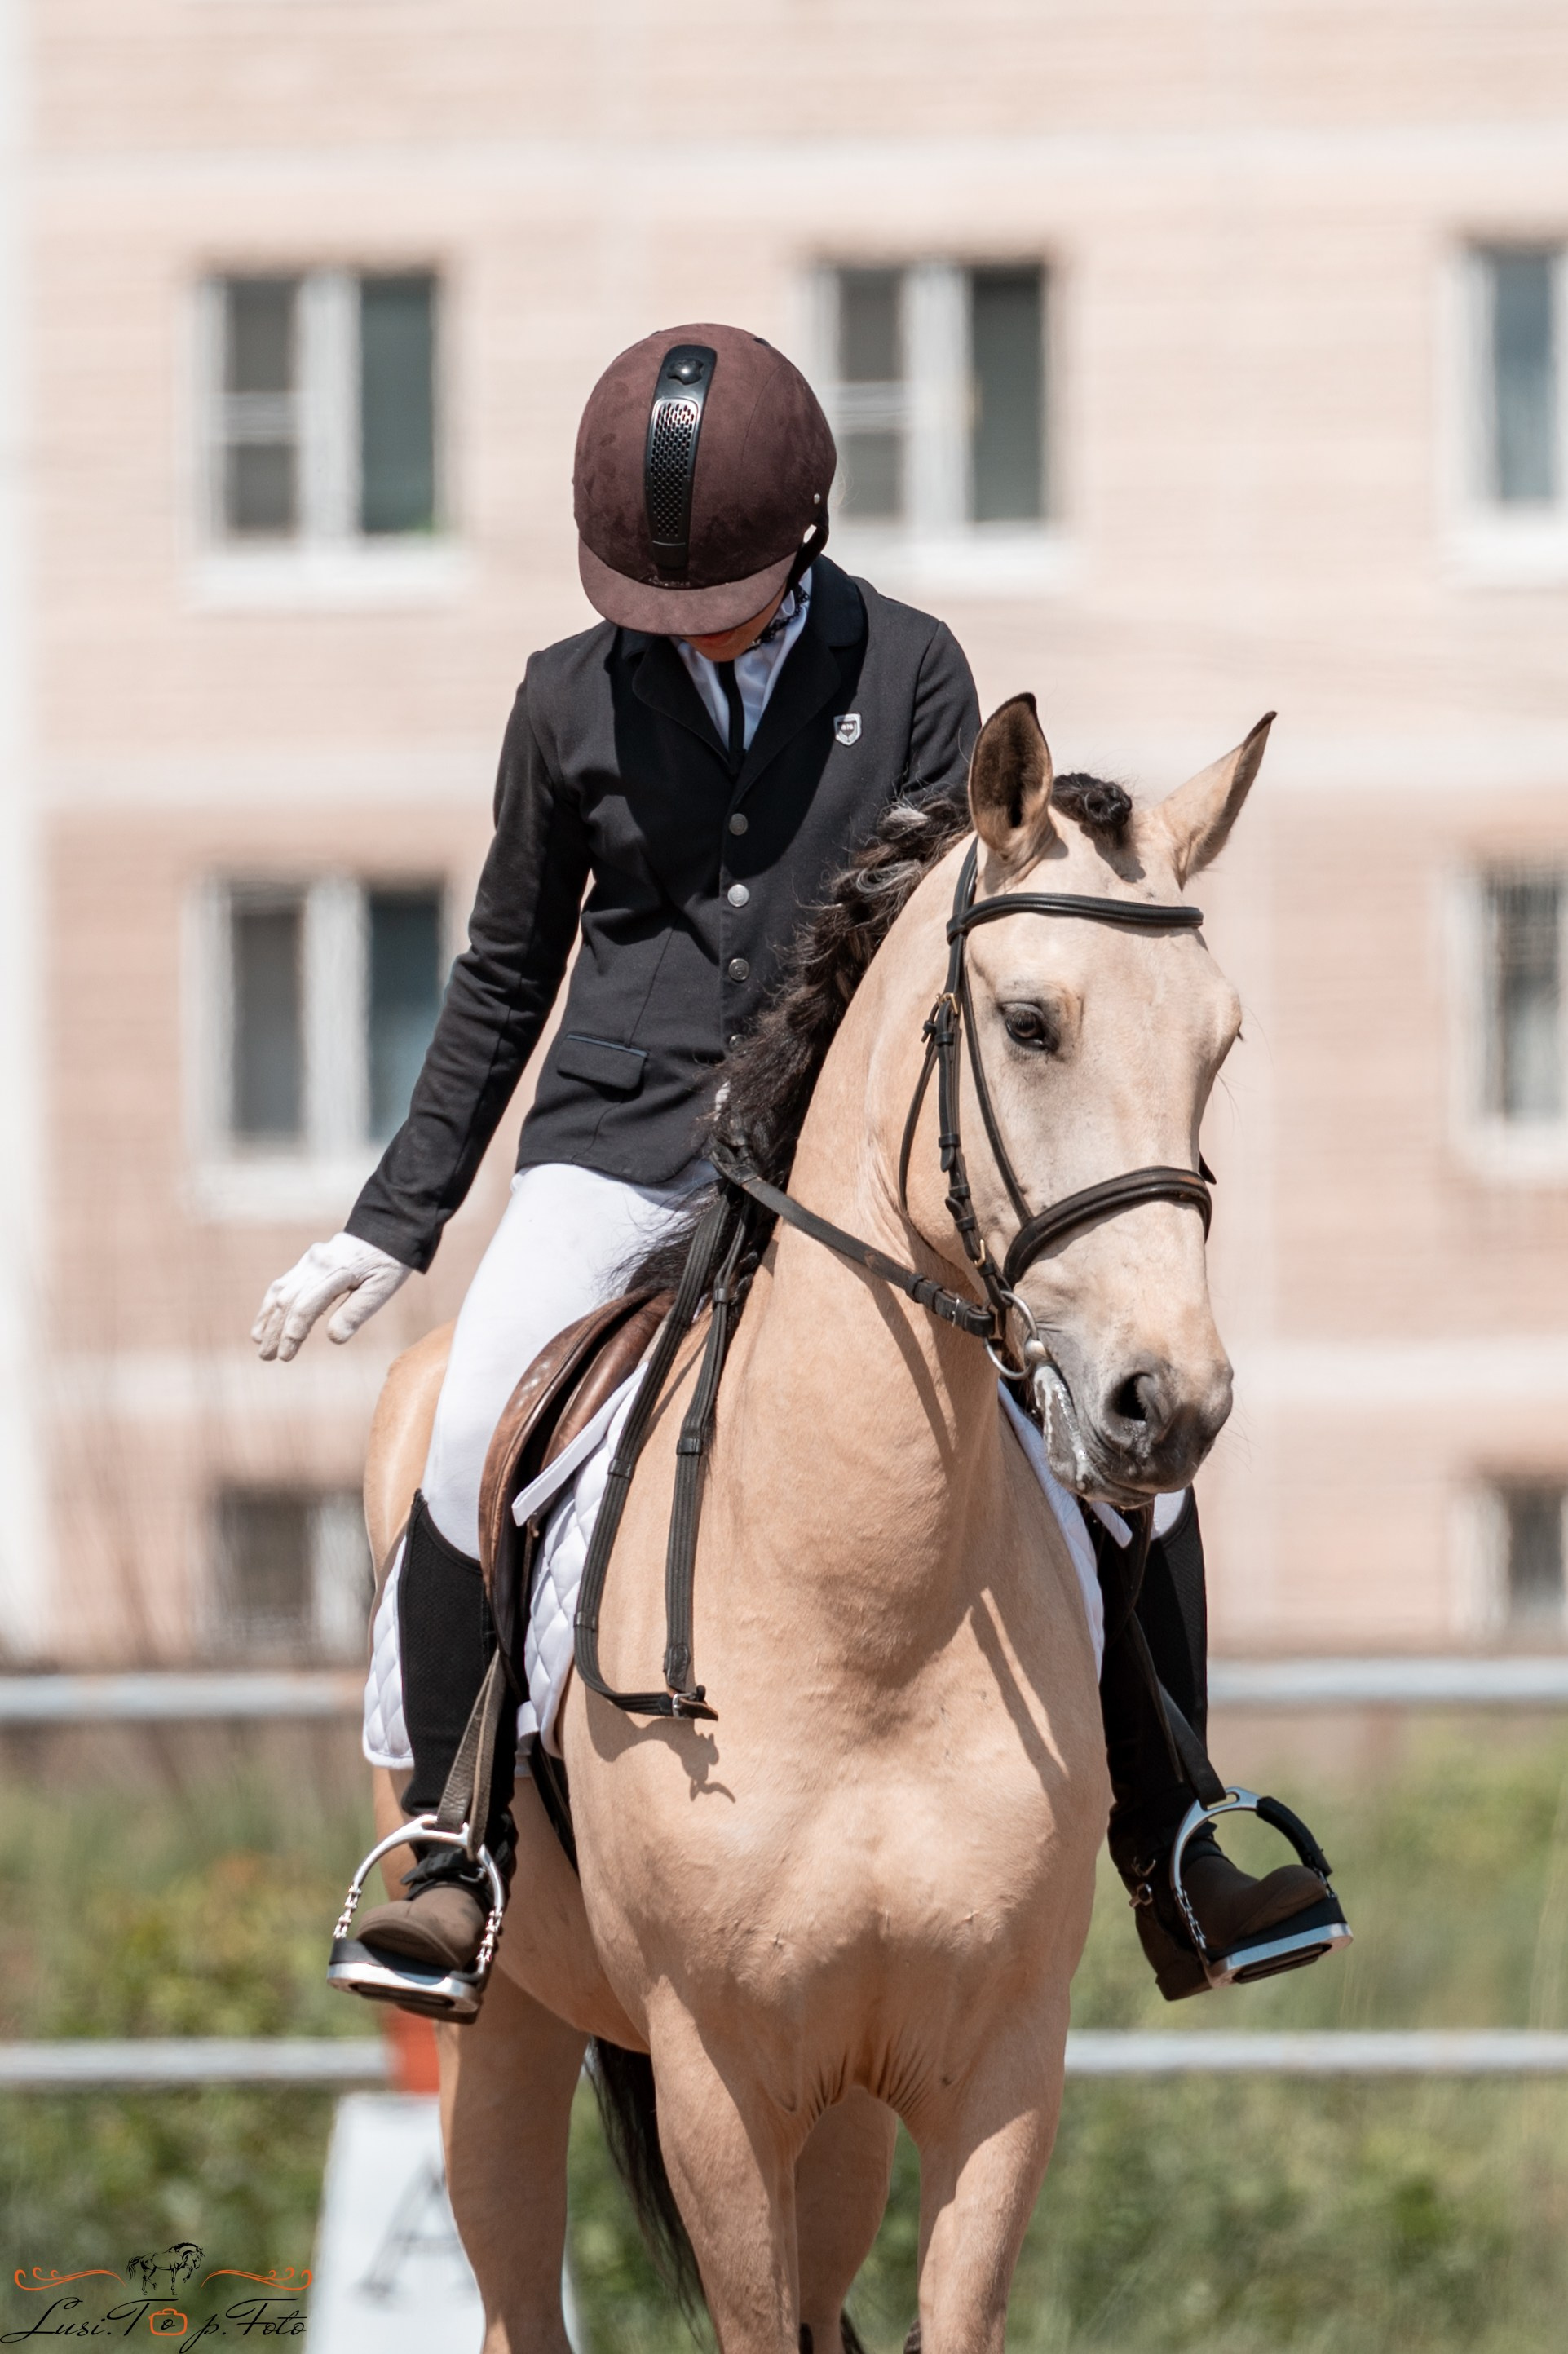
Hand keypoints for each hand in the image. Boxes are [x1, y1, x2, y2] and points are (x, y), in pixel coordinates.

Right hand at [251, 1232, 410, 1361]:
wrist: (386, 1228)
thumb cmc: (388, 1263)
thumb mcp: (381, 1289)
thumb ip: (356, 1313)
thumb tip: (333, 1339)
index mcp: (336, 1271)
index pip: (306, 1307)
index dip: (293, 1333)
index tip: (285, 1356)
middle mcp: (317, 1264)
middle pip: (288, 1300)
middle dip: (275, 1330)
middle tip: (266, 1357)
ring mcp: (310, 1260)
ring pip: (280, 1290)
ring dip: (267, 1317)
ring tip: (258, 1341)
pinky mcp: (309, 1261)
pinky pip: (284, 1283)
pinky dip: (273, 1302)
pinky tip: (267, 1318)